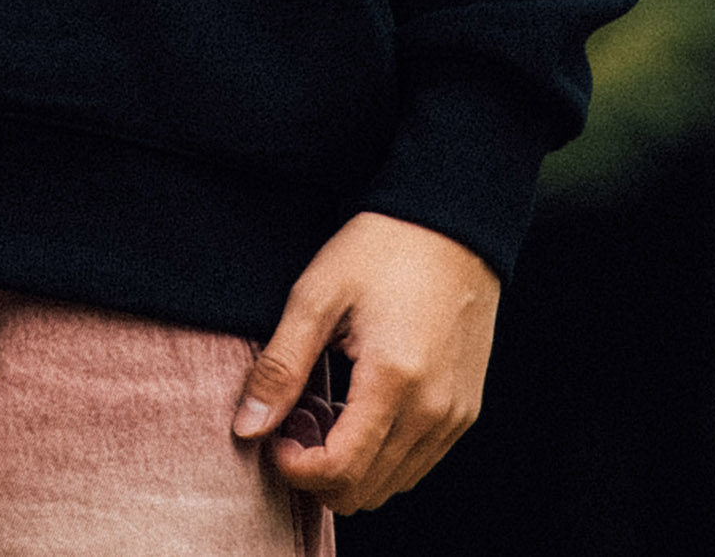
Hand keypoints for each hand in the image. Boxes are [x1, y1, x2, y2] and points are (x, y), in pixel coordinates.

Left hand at [231, 210, 499, 513]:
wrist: (452, 223)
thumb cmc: (382, 249)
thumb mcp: (318, 294)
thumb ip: (281, 366)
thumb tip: (248, 428)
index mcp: (393, 380)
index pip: (341, 471)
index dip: (296, 470)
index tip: (274, 439)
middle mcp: (433, 411)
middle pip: (368, 492)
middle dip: (319, 475)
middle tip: (294, 426)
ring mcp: (455, 415)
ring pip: (394, 485)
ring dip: (352, 469)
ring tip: (324, 416)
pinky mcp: (465, 410)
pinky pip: (419, 462)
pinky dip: (383, 457)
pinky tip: (358, 412)